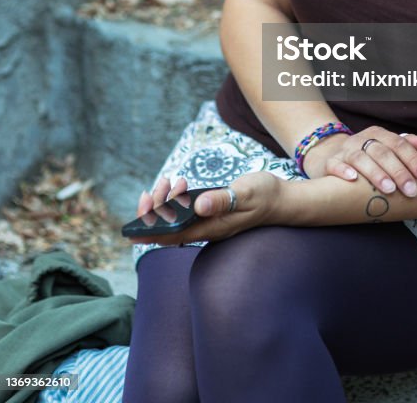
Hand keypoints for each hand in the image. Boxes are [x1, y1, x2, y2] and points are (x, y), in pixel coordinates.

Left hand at [129, 172, 282, 245]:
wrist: (280, 200)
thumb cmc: (264, 196)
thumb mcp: (245, 193)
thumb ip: (223, 199)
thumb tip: (198, 206)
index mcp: (211, 228)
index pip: (172, 235)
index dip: (150, 230)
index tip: (136, 221)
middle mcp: (205, 229)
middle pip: (168, 229)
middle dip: (153, 211)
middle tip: (154, 189)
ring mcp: (207, 223)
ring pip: (175, 219)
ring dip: (164, 202)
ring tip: (168, 181)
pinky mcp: (209, 214)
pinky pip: (184, 212)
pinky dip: (176, 199)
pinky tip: (179, 185)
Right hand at [303, 126, 416, 196]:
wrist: (331, 156)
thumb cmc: (367, 156)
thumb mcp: (386, 148)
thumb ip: (406, 146)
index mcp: (378, 134)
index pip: (399, 144)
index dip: (414, 160)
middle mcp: (362, 139)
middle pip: (382, 153)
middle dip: (399, 172)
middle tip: (412, 190)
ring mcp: (345, 150)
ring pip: (361, 159)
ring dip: (376, 173)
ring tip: (390, 189)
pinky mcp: (330, 162)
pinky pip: (335, 165)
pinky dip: (343, 170)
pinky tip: (353, 179)